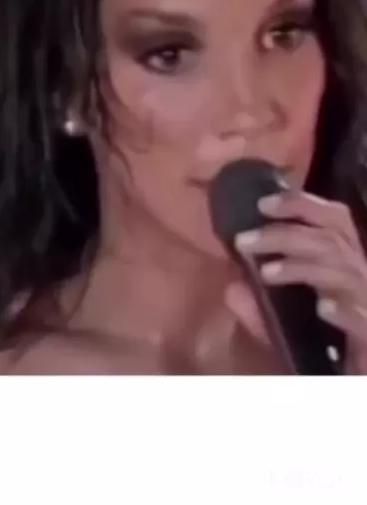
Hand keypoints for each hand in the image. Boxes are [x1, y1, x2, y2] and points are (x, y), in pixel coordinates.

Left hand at [229, 190, 366, 374]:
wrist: (350, 384)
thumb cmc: (323, 348)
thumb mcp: (283, 325)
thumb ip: (258, 308)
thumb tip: (233, 287)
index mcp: (344, 263)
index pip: (334, 219)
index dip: (302, 204)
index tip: (263, 204)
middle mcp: (361, 276)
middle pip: (331, 241)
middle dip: (285, 234)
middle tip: (244, 241)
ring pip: (343, 272)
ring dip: (302, 268)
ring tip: (266, 272)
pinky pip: (364, 319)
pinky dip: (345, 311)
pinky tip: (324, 308)